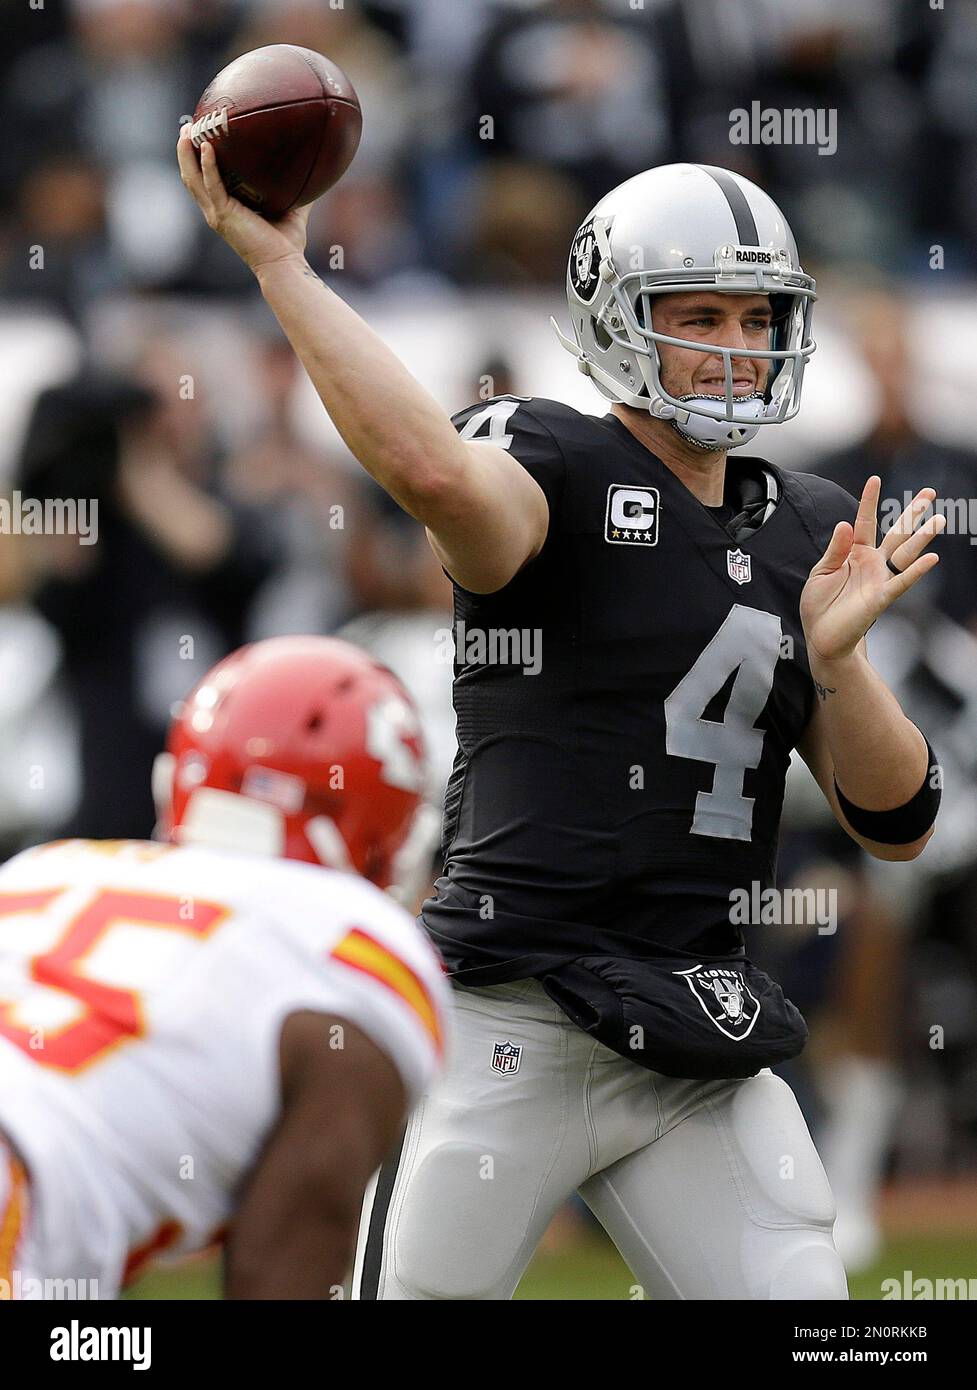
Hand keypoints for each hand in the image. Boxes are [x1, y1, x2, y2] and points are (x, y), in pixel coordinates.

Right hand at [177, 125, 310, 274]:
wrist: (284, 265)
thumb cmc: (287, 244)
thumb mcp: (291, 209)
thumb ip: (295, 188)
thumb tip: (311, 168)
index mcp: (226, 209)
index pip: (205, 182)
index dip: (198, 160)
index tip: (200, 136)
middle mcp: (216, 211)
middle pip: (191, 176)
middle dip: (185, 151)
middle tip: (187, 126)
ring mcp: (217, 214)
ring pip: (193, 179)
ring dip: (187, 154)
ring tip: (188, 129)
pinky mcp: (224, 216)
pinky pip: (212, 186)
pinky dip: (208, 166)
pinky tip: (208, 147)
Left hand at [800, 476, 944, 662]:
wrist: (821, 636)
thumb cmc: (820, 604)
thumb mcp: (820, 571)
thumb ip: (835, 549)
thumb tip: (844, 523)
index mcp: (855, 553)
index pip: (865, 522)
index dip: (869, 501)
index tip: (875, 479)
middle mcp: (872, 563)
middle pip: (897, 532)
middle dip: (913, 512)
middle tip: (930, 492)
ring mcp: (879, 579)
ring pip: (905, 553)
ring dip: (922, 536)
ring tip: (939, 518)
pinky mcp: (881, 598)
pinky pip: (901, 582)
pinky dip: (916, 571)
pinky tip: (932, 558)